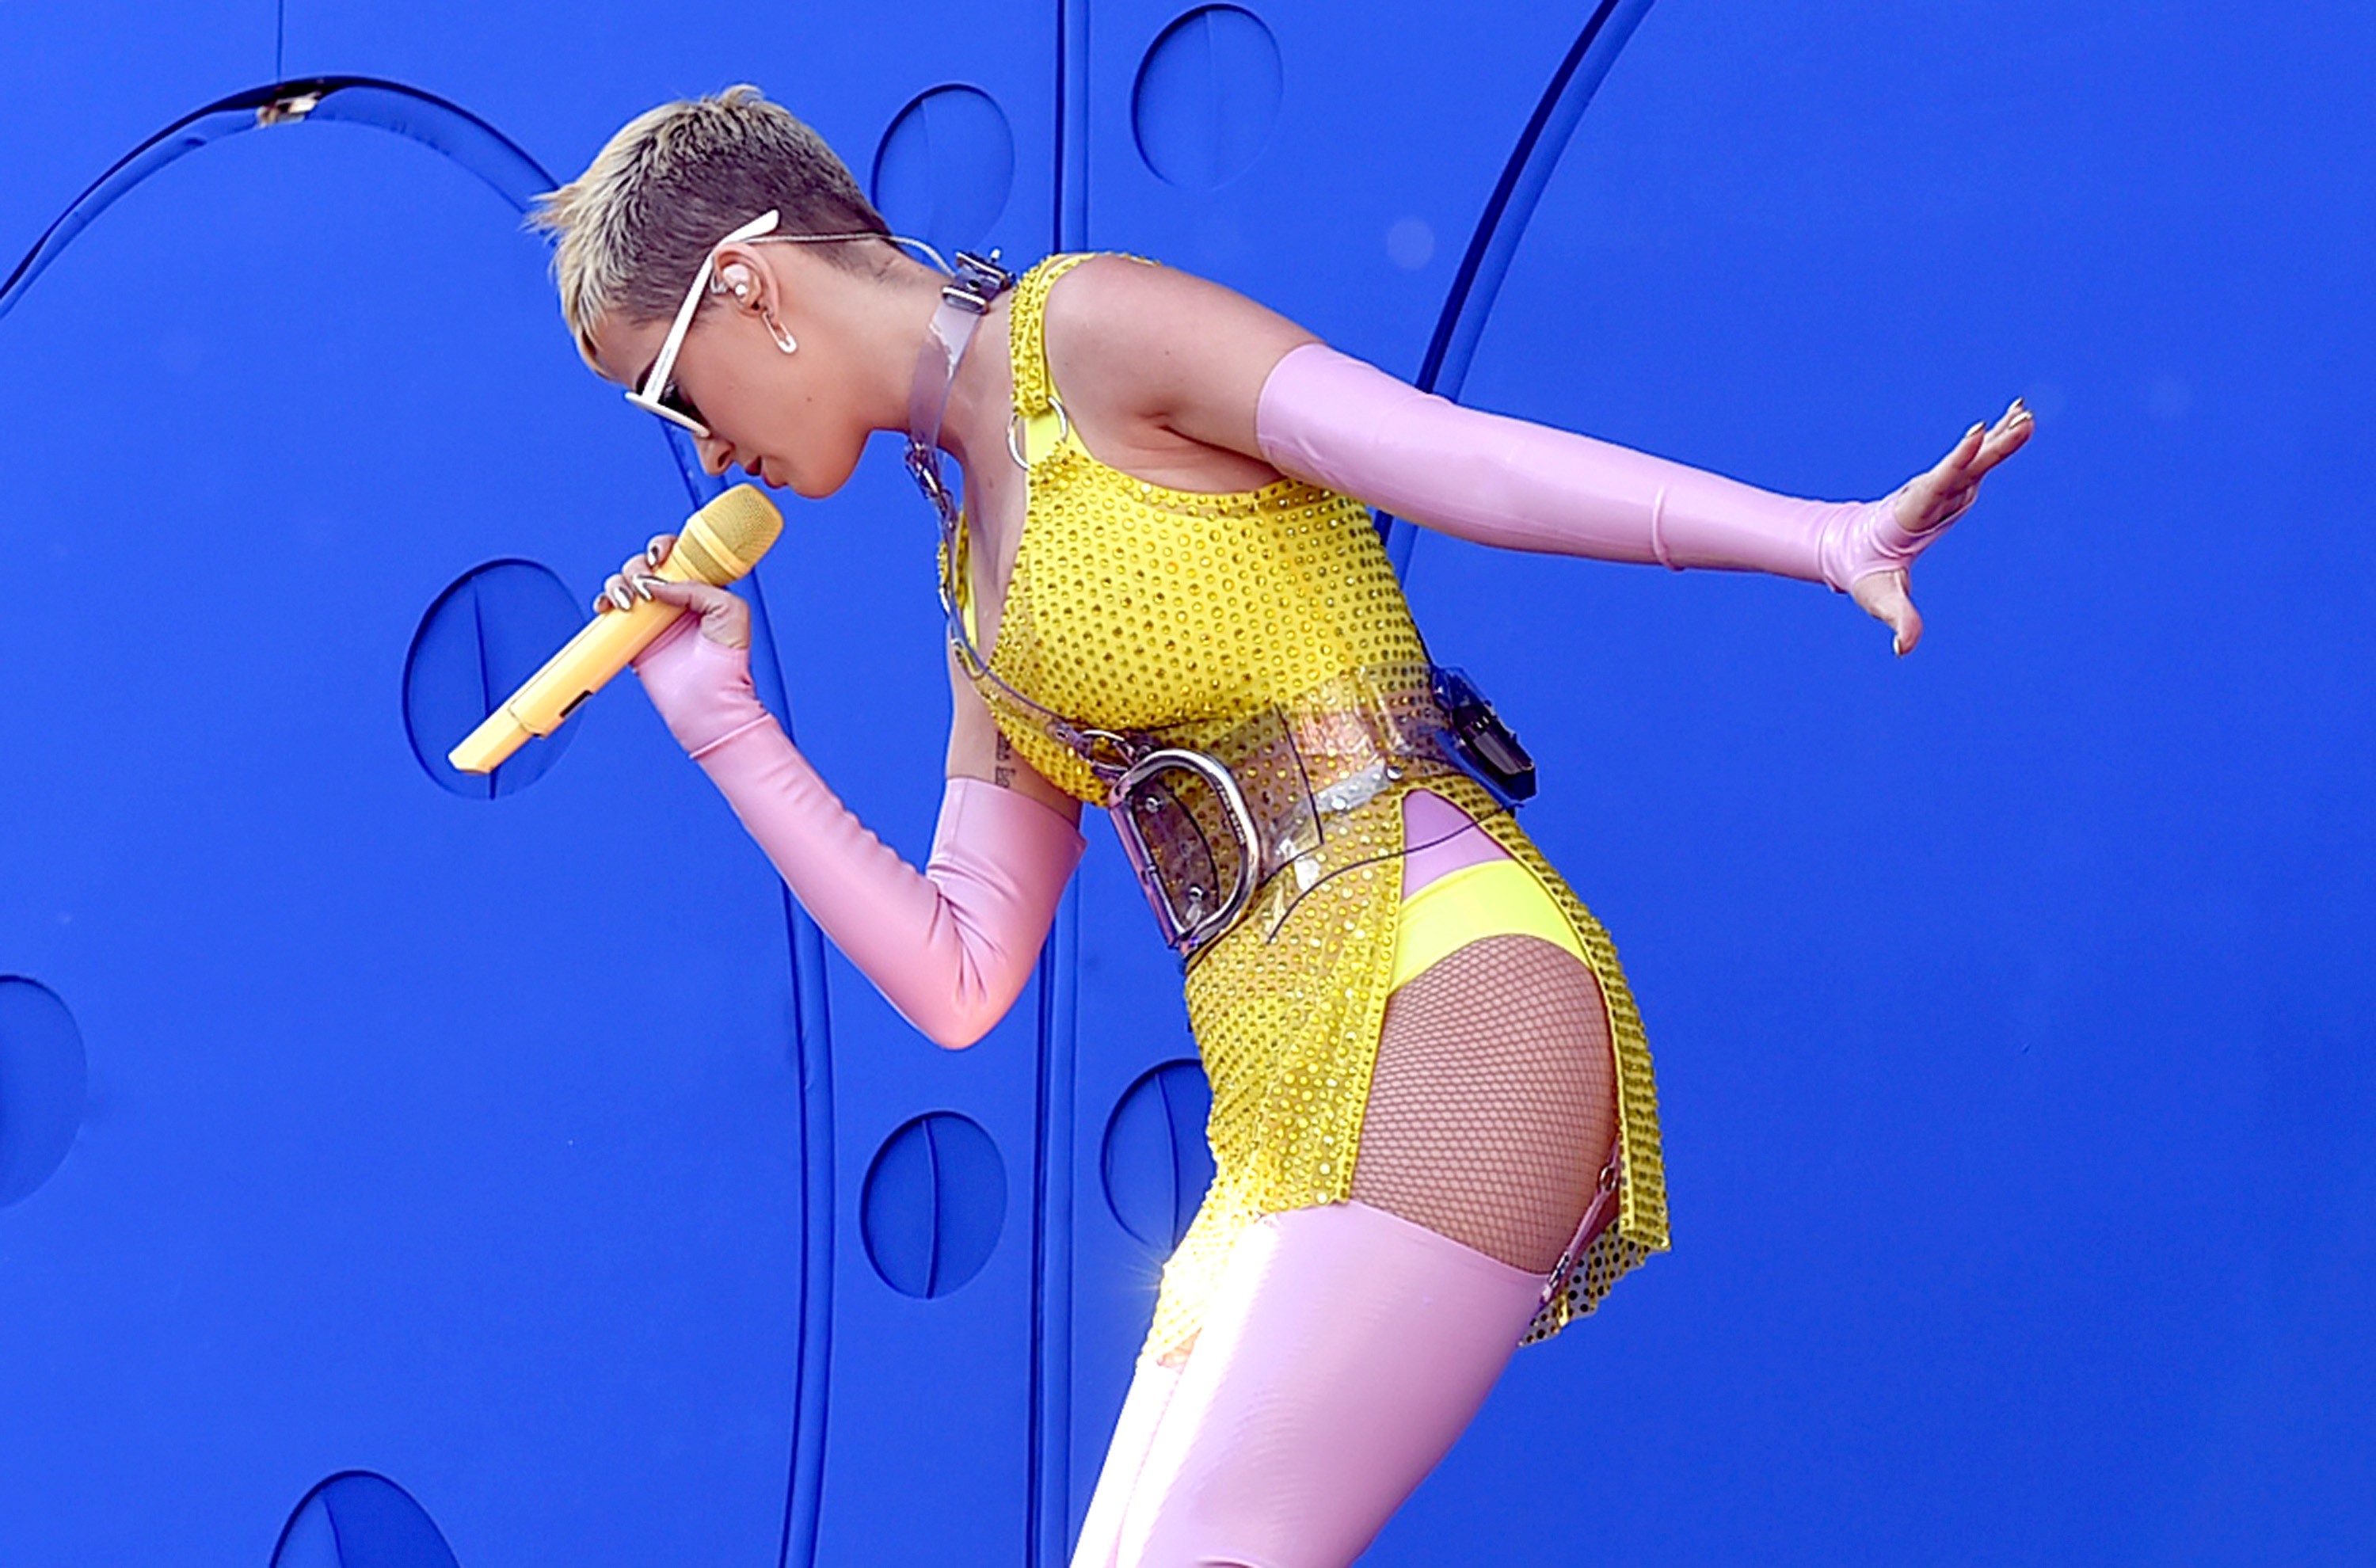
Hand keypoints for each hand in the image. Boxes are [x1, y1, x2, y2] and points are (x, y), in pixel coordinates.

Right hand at [597, 533, 751, 649]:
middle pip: (643, 566)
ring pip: (623, 584)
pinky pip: (610, 613)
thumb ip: (696, 587)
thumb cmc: (728, 660)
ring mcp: (651, 618)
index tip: (658, 558)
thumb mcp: (729, 610)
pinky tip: (609, 609)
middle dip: (637, 569)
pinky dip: (604, 604)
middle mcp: (674, 600)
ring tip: (629, 604)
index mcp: (699, 588)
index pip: (676, 555)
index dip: (662, 548)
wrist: (708, 699)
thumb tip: (657, 583)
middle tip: (644, 588)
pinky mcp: (632, 638)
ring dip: (618, 585)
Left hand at [1849, 398, 2034, 655]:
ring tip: (2025, 414)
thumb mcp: (1881, 598)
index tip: (1974, 435)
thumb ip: (1897, 620)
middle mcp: (1930, 494)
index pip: (1938, 483)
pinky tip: (2018, 418)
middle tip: (2018, 422)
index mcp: (1913, 513)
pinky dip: (1997, 441)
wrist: (1854, 550)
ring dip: (2000, 438)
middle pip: (1964, 467)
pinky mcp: (1952, 488)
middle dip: (1990, 446)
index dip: (1956, 461)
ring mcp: (1942, 489)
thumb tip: (1902, 650)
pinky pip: (1978, 461)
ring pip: (1974, 459)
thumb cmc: (1868, 575)